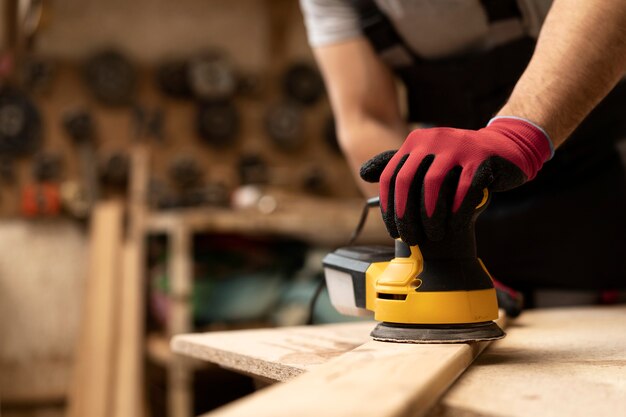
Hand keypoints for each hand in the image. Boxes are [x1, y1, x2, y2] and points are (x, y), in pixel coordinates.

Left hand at [360, 117, 552, 243]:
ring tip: (433, 235)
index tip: (393, 231)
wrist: (507, 148)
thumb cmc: (460, 161)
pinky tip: (454, 226)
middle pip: (407, 181)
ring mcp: (458, 146)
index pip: (391, 176)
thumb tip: (363, 174)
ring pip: (434, 185)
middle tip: (410, 238)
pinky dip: (456, 210)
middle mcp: (433, 139)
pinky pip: (464, 188)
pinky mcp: (481, 158)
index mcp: (415, 141)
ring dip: (430, 216)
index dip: (388, 207)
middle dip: (405, 215)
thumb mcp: (427, 158)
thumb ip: (398, 165)